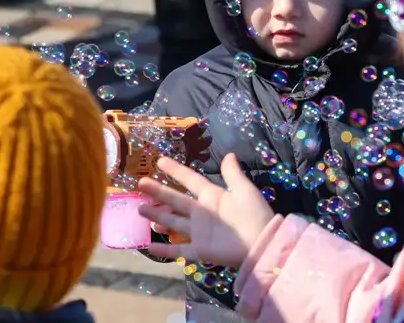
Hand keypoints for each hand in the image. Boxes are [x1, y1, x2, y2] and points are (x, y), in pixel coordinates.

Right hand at [138, 153, 274, 267]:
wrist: (263, 243)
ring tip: (140, 209)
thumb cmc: (256, 215)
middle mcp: (202, 212)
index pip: (190, 180)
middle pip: (175, 200)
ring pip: (172, 222)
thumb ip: (233, 174)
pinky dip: (164, 249)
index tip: (160, 160)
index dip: (176, 171)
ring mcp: (199, 231)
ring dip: (157, 216)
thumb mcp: (245, 190)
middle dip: (158, 192)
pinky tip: (148, 245)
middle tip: (140, 183)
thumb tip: (229, 153)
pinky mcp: (200, 249)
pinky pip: (179, 249)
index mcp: (212, 196)